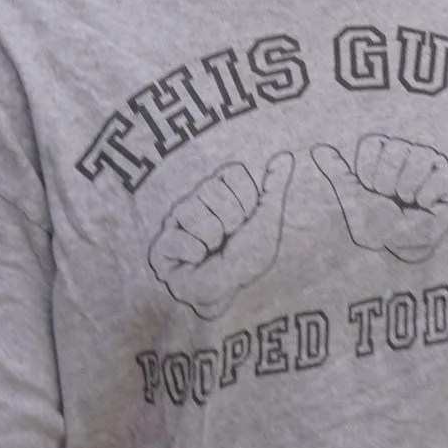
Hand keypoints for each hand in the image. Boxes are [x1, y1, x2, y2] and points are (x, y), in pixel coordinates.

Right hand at [148, 152, 293, 318]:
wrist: (226, 292)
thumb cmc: (246, 257)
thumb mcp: (266, 222)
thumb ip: (274, 189)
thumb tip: (286, 156)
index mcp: (221, 189)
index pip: (233, 173)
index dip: (245, 201)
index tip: (245, 220)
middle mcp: (196, 199)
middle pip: (214, 191)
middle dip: (229, 221)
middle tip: (226, 239)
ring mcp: (176, 220)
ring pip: (196, 215)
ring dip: (211, 241)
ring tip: (210, 251)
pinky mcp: (160, 244)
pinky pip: (178, 238)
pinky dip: (193, 254)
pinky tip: (193, 261)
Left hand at [313, 136, 447, 262]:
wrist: (401, 247)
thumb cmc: (376, 224)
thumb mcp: (352, 198)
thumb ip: (338, 171)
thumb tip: (316, 148)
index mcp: (387, 151)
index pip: (375, 144)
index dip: (369, 173)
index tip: (372, 191)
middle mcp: (412, 152)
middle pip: (398, 149)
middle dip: (389, 183)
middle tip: (393, 200)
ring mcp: (435, 163)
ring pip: (421, 158)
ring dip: (410, 191)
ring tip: (410, 204)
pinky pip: (445, 175)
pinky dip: (431, 196)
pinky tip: (428, 207)